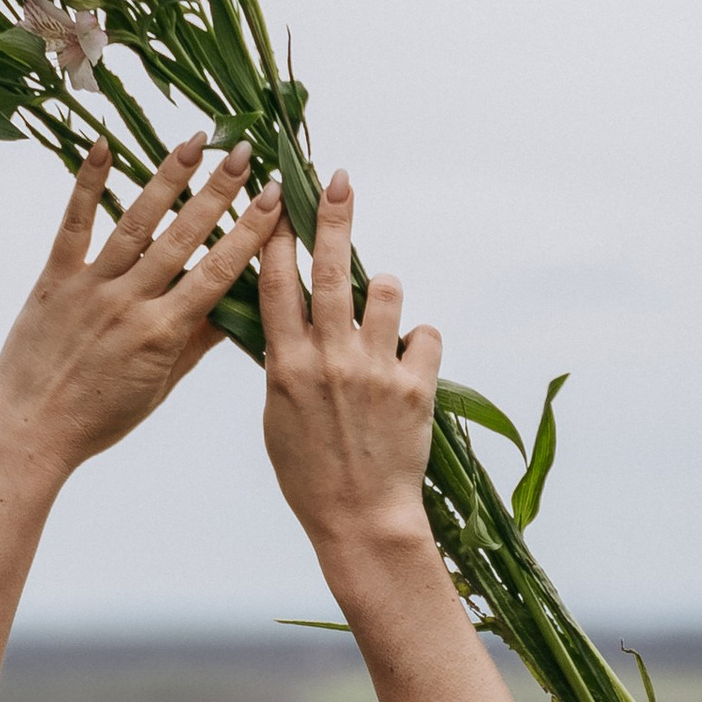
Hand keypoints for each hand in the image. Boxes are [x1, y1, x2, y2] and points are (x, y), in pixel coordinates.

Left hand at [0, 136, 281, 484]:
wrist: (31, 431)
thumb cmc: (100, 418)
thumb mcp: (160, 387)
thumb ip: (197, 343)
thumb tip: (239, 308)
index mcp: (162, 333)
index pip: (219, 271)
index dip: (251, 231)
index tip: (275, 197)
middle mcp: (130, 302)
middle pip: (184, 236)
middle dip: (219, 190)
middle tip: (246, 151)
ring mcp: (90, 287)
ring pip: (136, 222)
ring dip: (168, 177)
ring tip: (196, 140)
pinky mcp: (54, 279)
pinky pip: (74, 225)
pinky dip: (87, 183)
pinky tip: (102, 145)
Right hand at [258, 170, 443, 577]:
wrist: (361, 521)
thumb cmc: (311, 474)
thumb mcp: (277, 417)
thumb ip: (282, 364)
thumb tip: (285, 323)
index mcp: (286, 367)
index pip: (276, 285)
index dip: (277, 237)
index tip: (278, 200)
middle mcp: (329, 360)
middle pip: (332, 270)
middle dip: (335, 217)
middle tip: (340, 180)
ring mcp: (375, 371)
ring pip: (388, 292)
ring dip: (386, 290)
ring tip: (382, 306)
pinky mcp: (416, 387)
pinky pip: (425, 334)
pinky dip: (419, 340)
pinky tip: (409, 362)